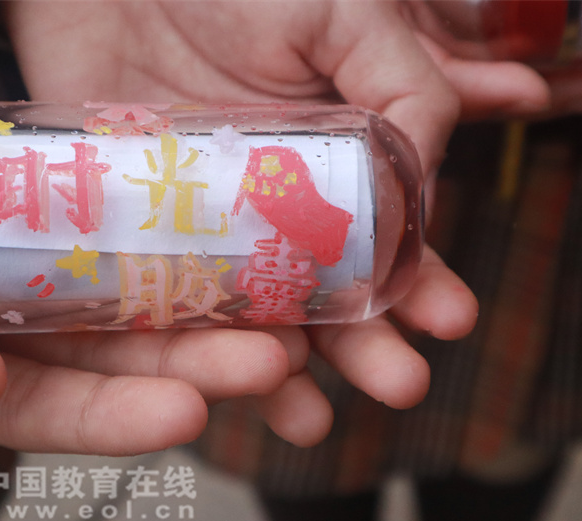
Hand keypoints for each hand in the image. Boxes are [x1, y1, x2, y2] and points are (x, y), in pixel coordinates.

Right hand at [0, 37, 301, 454]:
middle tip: (270, 359)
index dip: (116, 417)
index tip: (186, 412)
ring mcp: (46, 255)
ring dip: (209, 299)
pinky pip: (129, 210)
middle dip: (194, 360)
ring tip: (281, 308)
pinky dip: (179, 224)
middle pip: (116, 352)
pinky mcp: (65, 193)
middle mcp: (17, 321)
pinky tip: (234, 231)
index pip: (51, 408)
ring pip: (139, 284)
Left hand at [4, 0, 484, 445]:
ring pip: (250, 314)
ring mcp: (203, 224)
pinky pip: (168, 303)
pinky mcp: (137, 232)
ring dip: (284, 370)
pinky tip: (218, 386)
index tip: (444, 320)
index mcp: (330, 160)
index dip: (420, 280)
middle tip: (399, 383)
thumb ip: (404, 84)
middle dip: (366, 344)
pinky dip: (193, 350)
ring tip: (311, 418)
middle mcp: (270, 204)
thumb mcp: (344, 15)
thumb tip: (429, 181)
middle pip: (324, 292)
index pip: (384, 237)